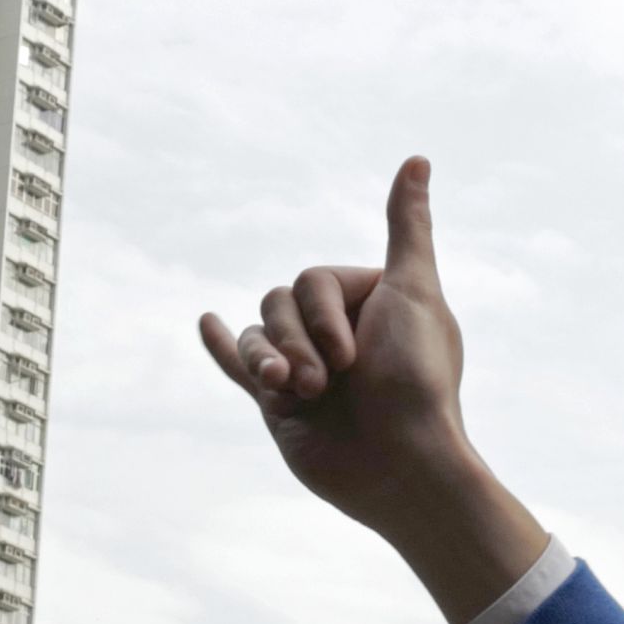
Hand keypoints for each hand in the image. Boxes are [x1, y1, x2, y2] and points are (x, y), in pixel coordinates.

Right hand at [197, 160, 478, 528]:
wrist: (399, 464)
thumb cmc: (415, 380)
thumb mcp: (415, 290)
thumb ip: (407, 229)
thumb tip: (416, 160)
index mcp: (368, 303)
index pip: (312, 279)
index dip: (325, 311)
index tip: (360, 353)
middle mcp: (337, 333)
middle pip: (278, 303)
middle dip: (299, 340)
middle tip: (332, 381)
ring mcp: (305, 367)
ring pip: (256, 335)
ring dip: (270, 361)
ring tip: (299, 395)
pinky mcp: (279, 404)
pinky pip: (239, 366)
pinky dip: (222, 346)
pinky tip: (207, 323)